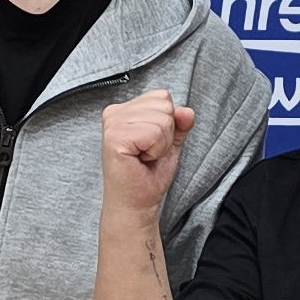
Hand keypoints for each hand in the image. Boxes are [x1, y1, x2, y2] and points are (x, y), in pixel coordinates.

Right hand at [103, 89, 191, 215]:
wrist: (137, 202)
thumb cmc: (148, 175)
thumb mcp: (170, 143)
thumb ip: (179, 124)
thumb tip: (187, 111)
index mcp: (124, 110)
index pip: (162, 96)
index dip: (168, 122)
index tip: (151, 144)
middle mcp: (114, 113)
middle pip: (164, 105)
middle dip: (166, 133)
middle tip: (148, 153)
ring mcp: (112, 124)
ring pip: (161, 119)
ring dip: (161, 144)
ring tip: (145, 157)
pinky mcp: (115, 138)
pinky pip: (153, 133)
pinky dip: (155, 150)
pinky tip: (141, 160)